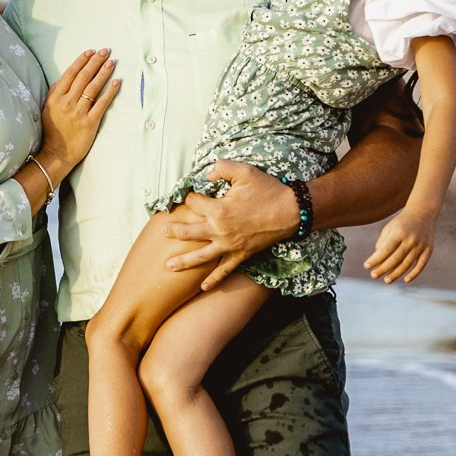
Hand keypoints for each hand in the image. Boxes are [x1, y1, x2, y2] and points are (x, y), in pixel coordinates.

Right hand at [36, 49, 119, 179]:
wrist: (57, 152)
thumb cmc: (52, 130)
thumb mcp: (48, 108)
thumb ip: (56, 92)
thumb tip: (67, 76)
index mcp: (55, 98)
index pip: (70, 74)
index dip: (81, 61)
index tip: (90, 52)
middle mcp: (66, 103)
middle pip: (83, 77)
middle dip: (95, 62)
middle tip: (105, 51)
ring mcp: (78, 113)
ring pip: (93, 88)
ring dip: (103, 73)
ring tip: (111, 62)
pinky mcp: (90, 122)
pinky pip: (102, 103)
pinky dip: (110, 91)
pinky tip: (116, 82)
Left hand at [160, 160, 296, 290]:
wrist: (293, 211)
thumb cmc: (269, 190)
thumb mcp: (245, 171)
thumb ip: (222, 168)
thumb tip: (206, 174)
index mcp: (218, 210)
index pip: (193, 203)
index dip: (190, 196)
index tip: (189, 194)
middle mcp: (219, 230)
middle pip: (188, 232)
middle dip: (173, 231)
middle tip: (162, 231)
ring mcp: (229, 245)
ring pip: (200, 256)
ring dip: (183, 261)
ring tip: (167, 266)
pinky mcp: (241, 254)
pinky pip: (224, 270)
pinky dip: (213, 280)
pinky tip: (203, 287)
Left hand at [366, 207, 436, 282]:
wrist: (423, 212)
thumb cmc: (401, 222)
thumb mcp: (389, 229)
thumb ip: (382, 244)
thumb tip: (377, 262)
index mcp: (399, 232)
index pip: (385, 250)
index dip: (376, 259)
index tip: (366, 266)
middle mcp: (411, 239)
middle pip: (396, 259)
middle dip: (383, 268)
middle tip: (373, 275)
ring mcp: (421, 245)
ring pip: (407, 263)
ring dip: (396, 274)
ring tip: (386, 280)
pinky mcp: (429, 249)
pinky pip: (421, 264)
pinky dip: (414, 273)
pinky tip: (406, 280)